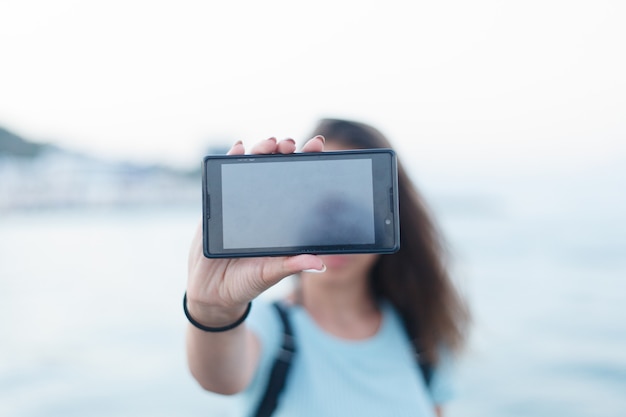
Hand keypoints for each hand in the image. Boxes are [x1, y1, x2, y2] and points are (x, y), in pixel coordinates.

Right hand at [186, 136, 326, 325]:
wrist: (212, 293)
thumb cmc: (247, 283)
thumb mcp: (271, 273)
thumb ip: (291, 266)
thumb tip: (320, 263)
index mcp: (282, 219)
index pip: (298, 185)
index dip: (308, 165)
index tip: (318, 146)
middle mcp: (264, 207)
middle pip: (275, 171)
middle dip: (283, 152)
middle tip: (289, 145)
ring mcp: (241, 203)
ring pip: (252, 169)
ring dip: (260, 151)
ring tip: (269, 143)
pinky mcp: (219, 206)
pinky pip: (225, 179)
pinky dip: (231, 160)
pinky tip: (238, 148)